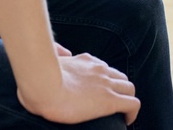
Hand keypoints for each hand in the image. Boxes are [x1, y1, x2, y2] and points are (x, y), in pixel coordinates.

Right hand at [17, 48, 139, 125]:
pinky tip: (127, 121)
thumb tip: (65, 52)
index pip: (103, 68)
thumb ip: (58, 52)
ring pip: (130, 88)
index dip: (105, 80)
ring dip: (127, 99)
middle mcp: (99, 70)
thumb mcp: (49, 59)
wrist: (43, 86)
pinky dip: (133, 112)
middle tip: (113, 103)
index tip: (100, 91)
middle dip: (119, 88)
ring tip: (121, 113)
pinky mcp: (110, 101)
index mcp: (85, 61)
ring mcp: (106, 85)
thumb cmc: (38, 77)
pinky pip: (133, 104)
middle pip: (120, 76)